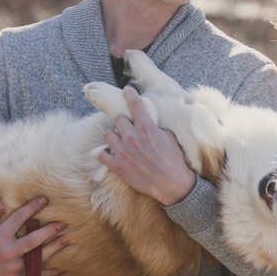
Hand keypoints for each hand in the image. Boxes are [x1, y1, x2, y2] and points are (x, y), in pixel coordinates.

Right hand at [0, 197, 66, 275]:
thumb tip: (5, 199)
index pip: (18, 218)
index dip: (32, 208)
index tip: (44, 200)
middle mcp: (7, 251)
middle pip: (33, 240)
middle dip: (49, 231)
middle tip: (62, 223)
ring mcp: (13, 266)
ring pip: (38, 257)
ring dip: (54, 248)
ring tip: (65, 239)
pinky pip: (36, 274)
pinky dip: (49, 272)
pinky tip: (60, 268)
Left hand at [98, 86, 196, 205]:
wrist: (173, 185)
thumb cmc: (174, 160)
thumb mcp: (169, 137)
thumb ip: (154, 127)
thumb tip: (147, 122)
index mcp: (147, 128)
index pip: (135, 104)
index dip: (130, 94)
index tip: (127, 90)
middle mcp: (133, 138)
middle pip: (118, 118)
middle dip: (123, 120)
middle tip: (127, 125)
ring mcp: (123, 152)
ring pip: (107, 134)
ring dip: (114, 135)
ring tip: (119, 140)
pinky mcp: (118, 167)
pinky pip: (102, 154)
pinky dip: (106, 153)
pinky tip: (113, 153)